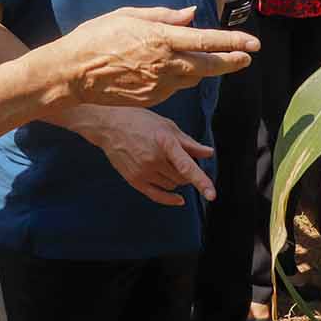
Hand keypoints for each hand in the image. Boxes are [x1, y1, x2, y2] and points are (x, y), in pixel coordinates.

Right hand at [61, 6, 259, 107]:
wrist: (72, 74)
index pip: (207, 41)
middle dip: (232, 61)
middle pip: (210, 66)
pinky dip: (178, 77)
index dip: (234, 42)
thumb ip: (164, 16)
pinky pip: (174, 86)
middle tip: (247, 57)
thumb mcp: (128, 16)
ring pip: (192, 77)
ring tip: (209, 60)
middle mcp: (165, 64)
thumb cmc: (96, 38)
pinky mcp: (152, 99)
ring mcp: (159, 85)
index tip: (253, 43)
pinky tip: (168, 69)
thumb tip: (192, 14)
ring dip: (203, 69)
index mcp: (161, 39)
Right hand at [84, 108, 216, 205]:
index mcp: (164, 142)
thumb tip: (209, 153)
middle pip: (182, 177)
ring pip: (172, 185)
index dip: (201, 180)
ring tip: (166, 163)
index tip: (212, 194)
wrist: (109, 127)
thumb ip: (189, 142)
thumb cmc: (139, 122)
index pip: (186, 165)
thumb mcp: (166, 126)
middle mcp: (153, 159)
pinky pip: (157, 195)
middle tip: (179, 158)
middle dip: (186, 171)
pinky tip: (179, 199)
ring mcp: (143, 171)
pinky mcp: (134, 180)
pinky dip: (170, 198)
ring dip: (176, 179)